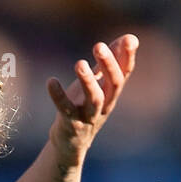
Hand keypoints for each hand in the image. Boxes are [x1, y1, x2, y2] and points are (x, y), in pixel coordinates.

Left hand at [47, 34, 137, 166]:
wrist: (70, 144)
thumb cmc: (84, 108)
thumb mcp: (98, 84)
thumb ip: (108, 63)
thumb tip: (128, 38)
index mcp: (112, 93)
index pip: (125, 73)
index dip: (128, 56)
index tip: (129, 39)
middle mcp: (105, 105)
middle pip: (113, 84)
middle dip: (108, 64)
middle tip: (99, 45)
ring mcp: (89, 116)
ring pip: (94, 98)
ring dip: (88, 80)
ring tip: (79, 63)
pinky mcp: (71, 124)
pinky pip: (65, 109)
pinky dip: (58, 96)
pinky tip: (51, 81)